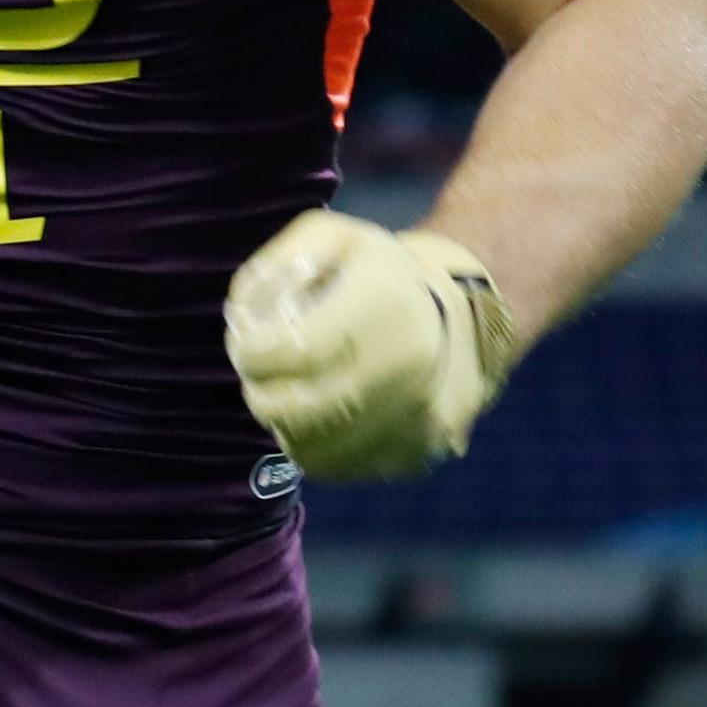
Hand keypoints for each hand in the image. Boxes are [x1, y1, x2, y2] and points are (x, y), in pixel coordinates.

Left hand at [223, 210, 519, 481]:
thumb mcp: (334, 238)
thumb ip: (277, 263)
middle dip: (261, 395)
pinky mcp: (415, 456)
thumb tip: (240, 316)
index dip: (253, 355)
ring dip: (284, 426)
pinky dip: (316, 449)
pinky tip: (315, 421)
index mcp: (384, 305)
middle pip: (298, 409)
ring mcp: (415, 420)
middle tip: (257, 378)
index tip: (245, 349)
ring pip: (315, 448)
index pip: (294, 350)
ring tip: (284, 397)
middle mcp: (406, 368)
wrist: (466, 318)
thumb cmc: (384, 274)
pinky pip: (342, 468)